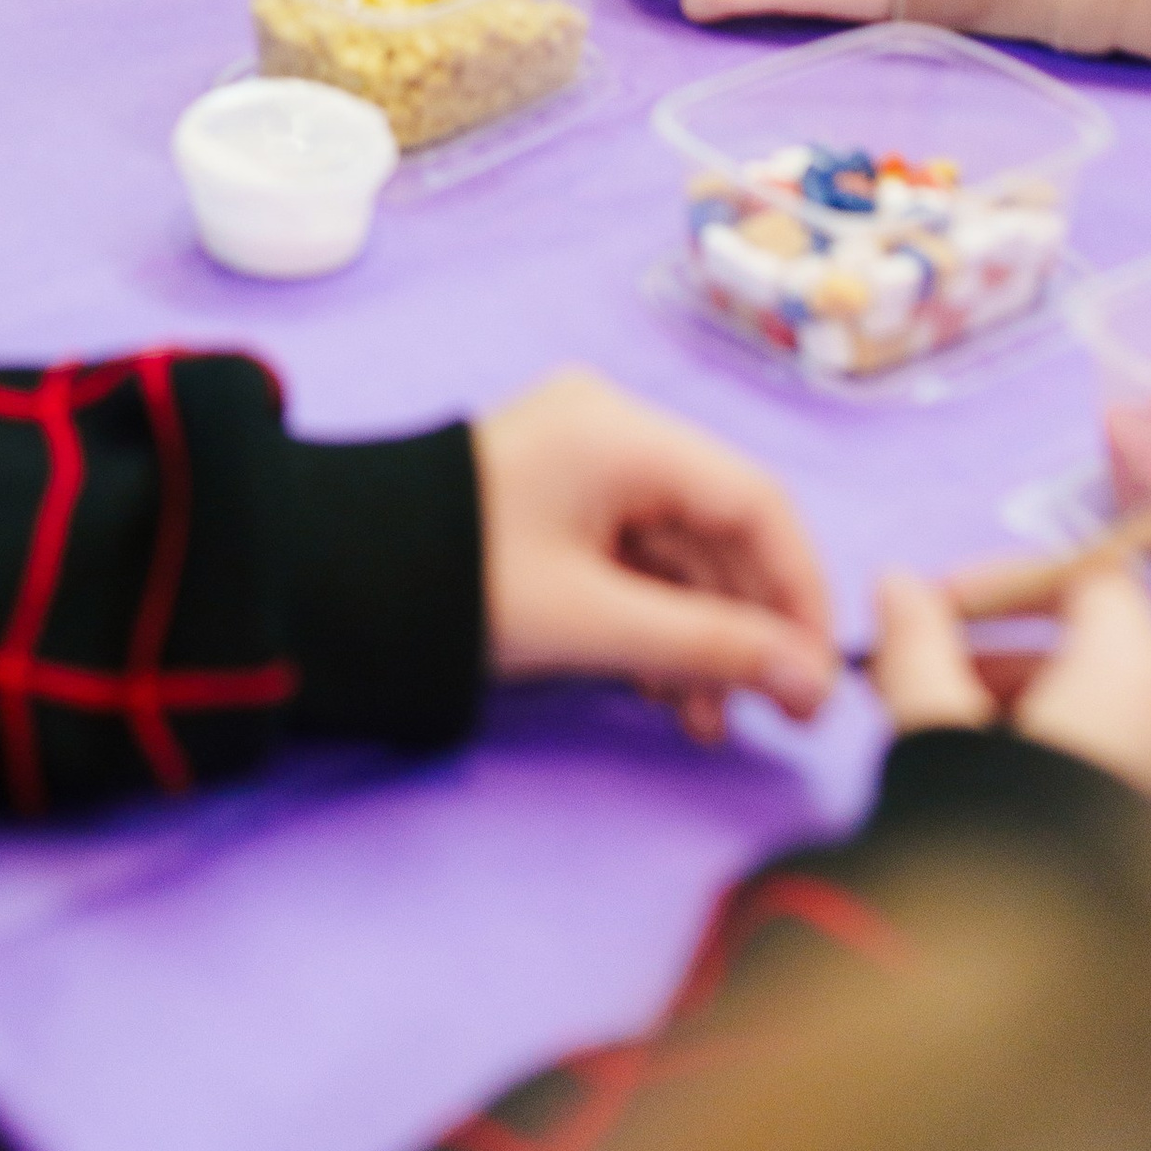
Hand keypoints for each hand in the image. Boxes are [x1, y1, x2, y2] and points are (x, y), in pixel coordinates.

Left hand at [477, 367, 833, 737]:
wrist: (331, 579)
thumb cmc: (461, 586)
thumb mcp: (594, 624)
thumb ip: (710, 649)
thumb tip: (812, 682)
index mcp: (621, 431)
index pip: (755, 500)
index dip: (799, 589)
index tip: (819, 674)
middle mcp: (609, 428)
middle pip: (719, 527)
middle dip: (746, 626)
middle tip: (773, 714)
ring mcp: (581, 461)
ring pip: (679, 551)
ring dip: (700, 637)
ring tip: (705, 722)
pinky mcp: (556, 500)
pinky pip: (635, 556)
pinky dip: (655, 622)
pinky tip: (664, 693)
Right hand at [871, 565, 1150, 811]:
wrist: (1043, 997)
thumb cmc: (990, 831)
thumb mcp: (932, 725)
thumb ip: (915, 643)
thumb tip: (896, 583)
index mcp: (1140, 683)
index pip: (1093, 579)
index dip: (1009, 580)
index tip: (937, 610)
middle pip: (1097, 657)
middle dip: (999, 664)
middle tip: (920, 688)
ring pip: (1109, 728)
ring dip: (1026, 722)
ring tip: (943, 757)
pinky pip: (1126, 787)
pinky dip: (1065, 775)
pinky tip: (995, 814)